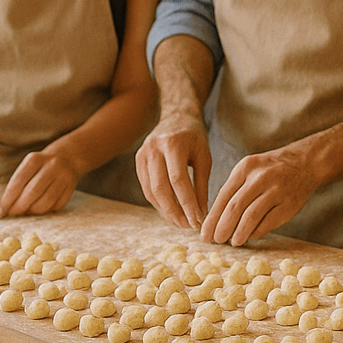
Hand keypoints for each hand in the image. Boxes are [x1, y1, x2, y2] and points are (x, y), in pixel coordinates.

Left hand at [0, 147, 81, 215]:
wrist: (67, 157)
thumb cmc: (39, 167)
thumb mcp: (26, 167)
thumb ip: (15, 185)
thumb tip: (0, 208)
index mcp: (35, 159)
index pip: (18, 181)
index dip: (7, 199)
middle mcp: (52, 166)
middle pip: (32, 192)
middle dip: (17, 207)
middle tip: (9, 214)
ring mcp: (64, 177)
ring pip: (45, 202)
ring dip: (31, 211)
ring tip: (23, 211)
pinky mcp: (71, 187)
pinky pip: (56, 206)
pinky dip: (44, 211)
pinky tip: (37, 208)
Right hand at [136, 111, 210, 228]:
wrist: (176, 116)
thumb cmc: (195, 137)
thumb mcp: (204, 156)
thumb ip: (202, 184)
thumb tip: (202, 213)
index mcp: (173, 144)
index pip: (179, 180)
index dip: (188, 203)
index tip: (198, 220)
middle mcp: (153, 148)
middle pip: (161, 188)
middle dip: (174, 211)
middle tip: (188, 226)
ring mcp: (142, 154)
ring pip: (150, 190)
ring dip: (165, 210)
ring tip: (181, 222)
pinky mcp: (137, 160)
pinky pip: (146, 187)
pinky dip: (158, 201)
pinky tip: (170, 210)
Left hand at [200, 144, 320, 246]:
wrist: (305, 162)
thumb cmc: (270, 170)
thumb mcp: (250, 170)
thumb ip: (234, 190)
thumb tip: (216, 220)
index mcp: (246, 167)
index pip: (223, 197)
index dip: (212, 219)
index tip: (205, 234)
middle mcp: (261, 177)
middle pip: (235, 208)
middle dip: (222, 228)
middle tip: (216, 240)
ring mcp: (277, 190)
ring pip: (251, 217)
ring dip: (239, 233)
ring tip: (233, 242)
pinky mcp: (289, 204)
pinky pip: (268, 223)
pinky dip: (256, 232)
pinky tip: (251, 235)